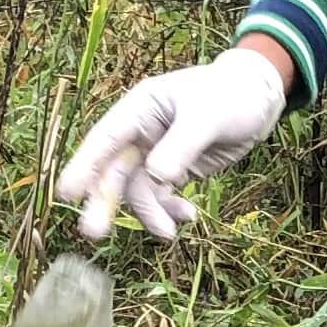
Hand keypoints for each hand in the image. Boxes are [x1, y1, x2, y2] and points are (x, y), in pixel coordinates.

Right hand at [56, 43, 290, 242]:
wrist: (259, 99)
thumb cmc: (232, 94)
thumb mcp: (209, 115)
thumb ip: (182, 144)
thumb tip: (157, 177)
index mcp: (140, 108)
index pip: (106, 139)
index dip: (84, 165)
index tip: (67, 192)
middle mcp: (140, 132)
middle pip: (114, 171)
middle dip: (105, 202)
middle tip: (93, 232)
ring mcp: (155, 153)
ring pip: (138, 191)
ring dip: (150, 213)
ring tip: (171, 233)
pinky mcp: (172, 170)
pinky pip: (160, 197)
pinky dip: (170, 211)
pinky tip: (188, 218)